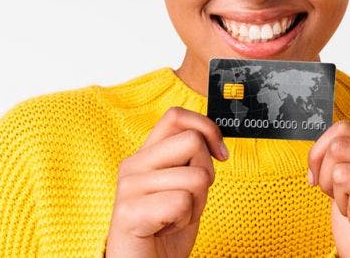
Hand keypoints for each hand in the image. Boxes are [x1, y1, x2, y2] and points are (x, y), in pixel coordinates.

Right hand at [106, 107, 228, 257]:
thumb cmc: (164, 232)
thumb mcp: (184, 189)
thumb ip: (191, 162)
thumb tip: (214, 141)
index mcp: (146, 155)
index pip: (176, 116)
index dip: (207, 128)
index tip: (220, 154)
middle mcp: (133, 164)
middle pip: (192, 142)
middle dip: (206, 173)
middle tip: (189, 199)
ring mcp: (129, 186)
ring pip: (195, 176)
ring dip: (196, 205)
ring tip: (174, 218)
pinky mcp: (129, 211)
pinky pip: (181, 202)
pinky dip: (184, 221)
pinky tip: (166, 228)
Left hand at [308, 121, 349, 256]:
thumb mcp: (341, 188)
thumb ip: (334, 162)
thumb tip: (317, 152)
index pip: (343, 130)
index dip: (320, 155)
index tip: (322, 182)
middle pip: (339, 149)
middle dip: (329, 182)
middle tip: (347, 203)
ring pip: (345, 175)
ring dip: (344, 204)